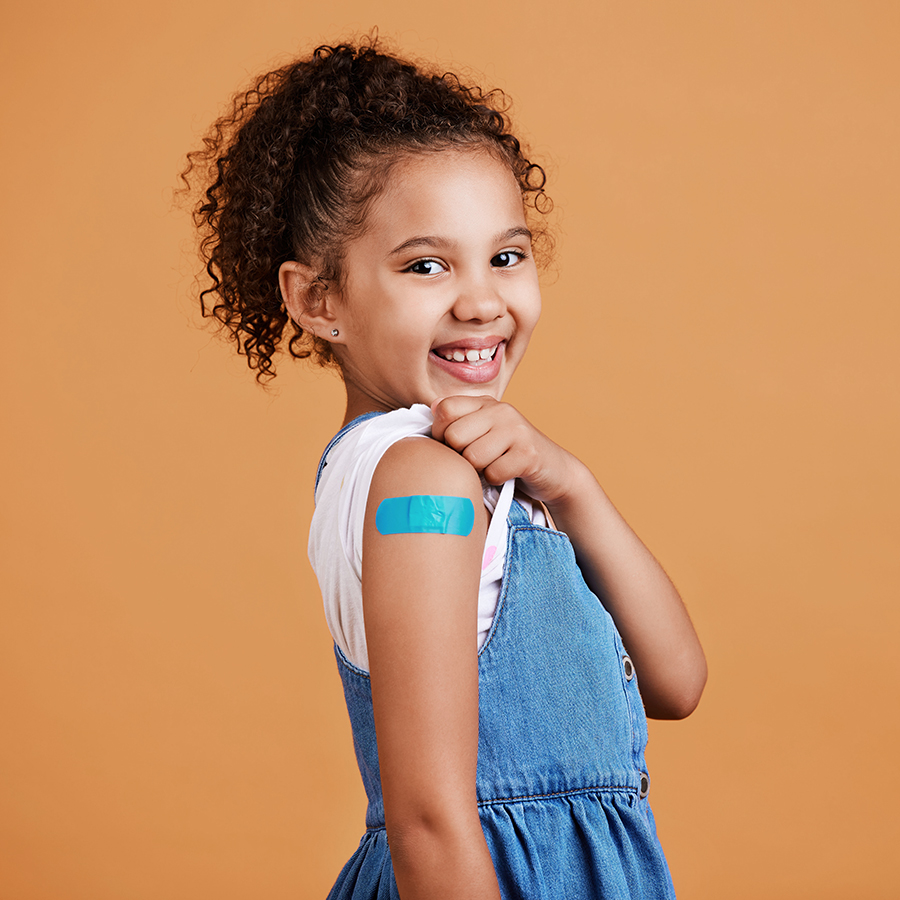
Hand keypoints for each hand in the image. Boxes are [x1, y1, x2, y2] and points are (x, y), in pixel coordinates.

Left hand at [430, 395, 583, 507]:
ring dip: (480, 471)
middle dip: (461, 456)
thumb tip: (429, 414)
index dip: (442, 434)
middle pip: (454, 436)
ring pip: (472, 457)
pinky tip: (508, 475)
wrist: (555, 472)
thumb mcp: (483, 433)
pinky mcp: (528, 453)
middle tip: (478, 460)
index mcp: (484, 403)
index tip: (456, 445)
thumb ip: (457, 422)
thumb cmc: (507, 456)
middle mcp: (500, 410)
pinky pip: (493, 472)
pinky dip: (496, 480)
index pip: (444, 409)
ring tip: (494, 466)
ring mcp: (516, 429)